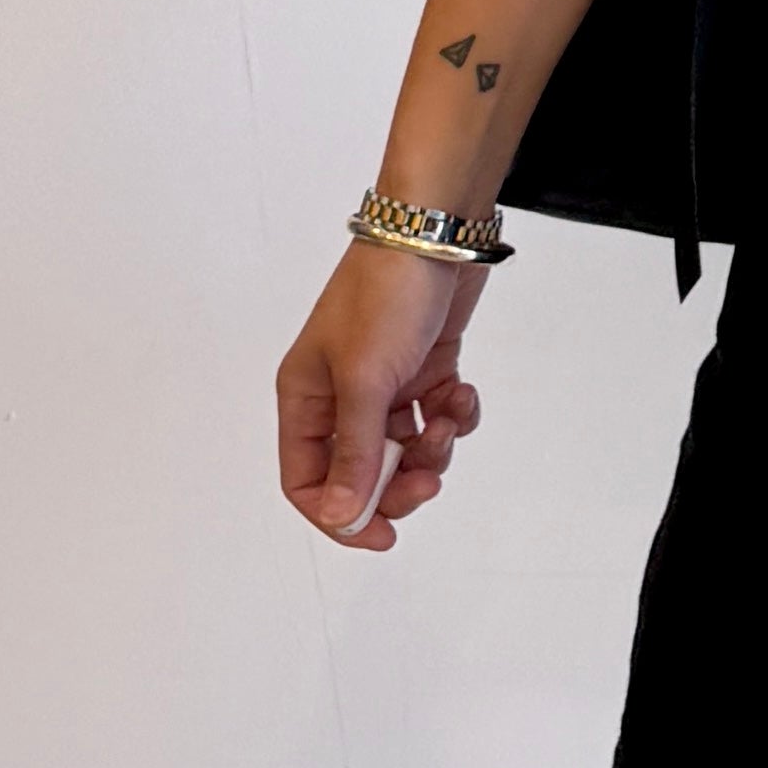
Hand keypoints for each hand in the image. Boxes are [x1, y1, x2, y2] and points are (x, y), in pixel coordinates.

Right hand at [276, 239, 487, 550]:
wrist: (436, 233)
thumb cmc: (385, 296)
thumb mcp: (365, 381)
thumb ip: (356, 454)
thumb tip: (339, 517)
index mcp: (305, 398)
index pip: (306, 480)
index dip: (340, 515)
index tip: (383, 534)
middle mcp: (340, 395)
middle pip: (362, 473)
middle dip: (400, 483)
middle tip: (431, 478)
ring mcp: (385, 382)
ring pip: (407, 448)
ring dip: (435, 446)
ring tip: (450, 417)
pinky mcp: (424, 368)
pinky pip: (438, 416)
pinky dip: (456, 413)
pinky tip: (463, 390)